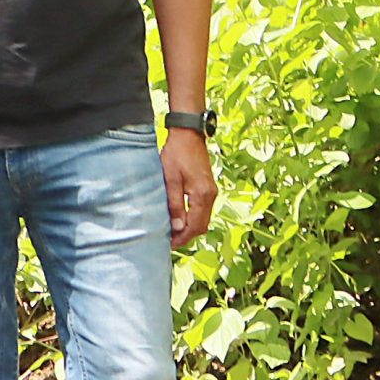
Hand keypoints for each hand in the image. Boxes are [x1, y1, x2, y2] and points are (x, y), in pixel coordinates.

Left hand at [162, 128, 217, 248]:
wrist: (189, 135)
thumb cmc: (176, 155)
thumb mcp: (170, 180)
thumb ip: (174, 204)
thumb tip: (177, 227)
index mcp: (202, 195)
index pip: (195, 226)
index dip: (182, 238)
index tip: (168, 244)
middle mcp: (211, 195)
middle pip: (202, 226)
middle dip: (186, 236)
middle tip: (169, 241)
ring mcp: (211, 191)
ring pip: (203, 218)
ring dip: (190, 227)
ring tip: (172, 232)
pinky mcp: (208, 187)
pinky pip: (203, 209)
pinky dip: (193, 217)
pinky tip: (180, 218)